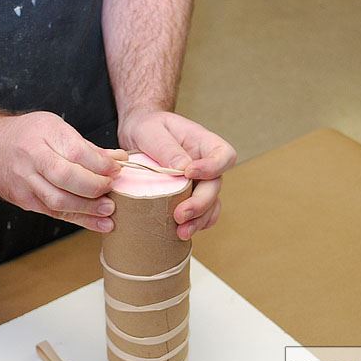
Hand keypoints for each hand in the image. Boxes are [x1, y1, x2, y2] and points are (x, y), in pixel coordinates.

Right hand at [0, 111, 127, 231]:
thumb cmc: (27, 135)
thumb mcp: (55, 128)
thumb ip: (87, 147)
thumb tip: (119, 160)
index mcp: (42, 135)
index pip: (75, 152)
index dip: (100, 164)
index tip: (117, 170)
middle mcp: (31, 159)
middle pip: (64, 177)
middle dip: (94, 187)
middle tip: (112, 190)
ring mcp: (24, 183)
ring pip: (58, 201)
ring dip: (87, 209)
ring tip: (109, 211)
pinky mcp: (24, 201)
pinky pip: (54, 213)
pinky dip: (78, 219)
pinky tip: (98, 223)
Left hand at [118, 110, 236, 239]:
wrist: (137, 135)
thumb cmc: (148, 128)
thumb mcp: (151, 131)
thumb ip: (166, 147)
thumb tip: (183, 168)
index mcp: (204, 144)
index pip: (223, 155)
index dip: (212, 167)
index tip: (190, 172)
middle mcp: (206, 165)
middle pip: (215, 186)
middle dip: (200, 203)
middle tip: (180, 214)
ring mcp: (200, 183)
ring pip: (211, 205)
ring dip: (199, 220)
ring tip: (181, 231)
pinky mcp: (188, 197)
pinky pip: (201, 214)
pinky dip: (195, 225)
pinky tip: (182, 232)